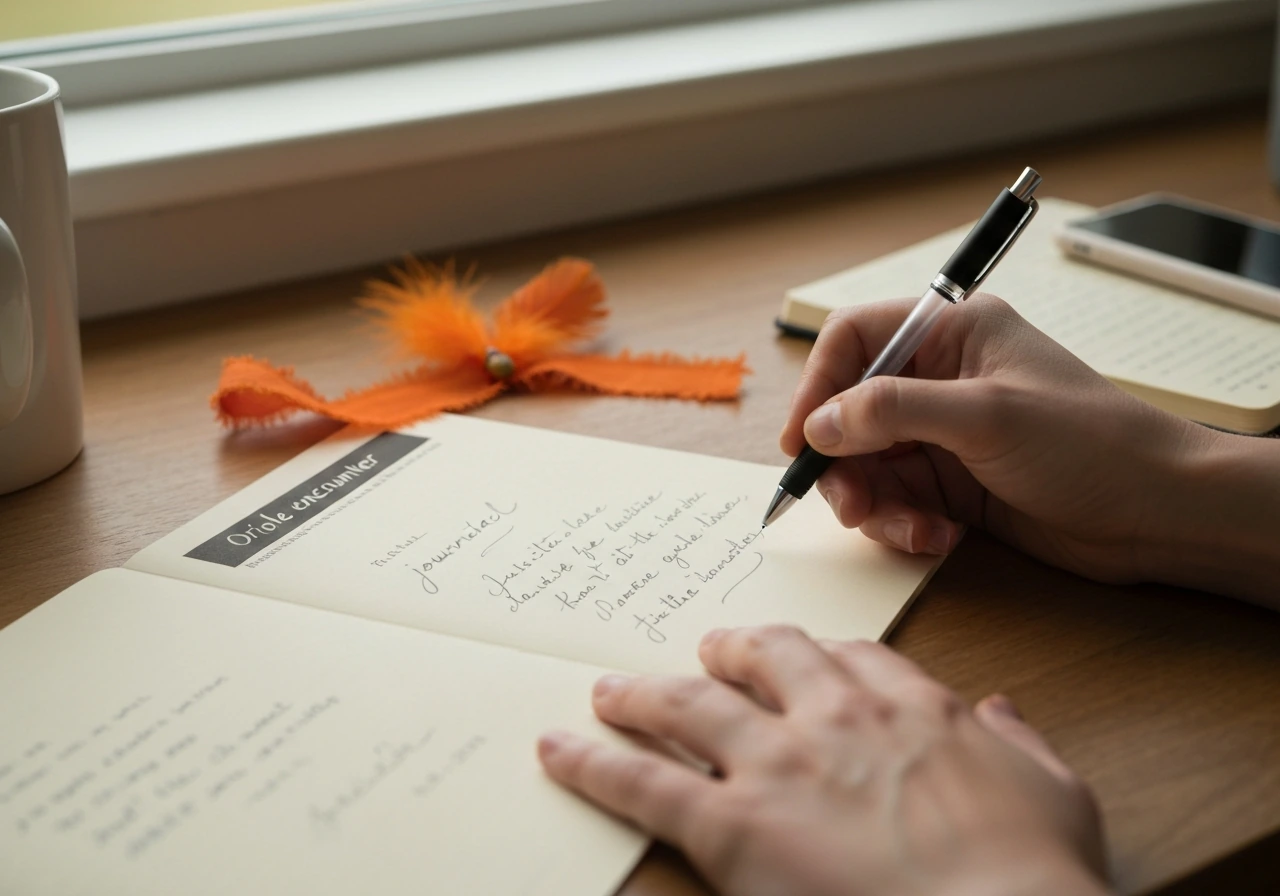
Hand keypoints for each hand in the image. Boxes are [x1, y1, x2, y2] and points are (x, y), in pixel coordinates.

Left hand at [539, 626, 1108, 895]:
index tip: (805, 661)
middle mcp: (835, 719)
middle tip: (707, 654)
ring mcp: (779, 766)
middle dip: (731, 651)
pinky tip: (560, 750)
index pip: (852, 659)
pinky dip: (594, 763)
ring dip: (645, 694)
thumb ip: (1021, 742)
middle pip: (766, 658)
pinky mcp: (732, 825)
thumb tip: (1002, 710)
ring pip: (691, 705)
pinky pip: (646, 783)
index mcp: (913, 707)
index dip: (820, 658)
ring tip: (612, 690)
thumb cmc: (1038, 876)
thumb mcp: (1054, 793)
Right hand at [781, 294, 1279, 600]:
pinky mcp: (953, 484)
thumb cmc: (1089, 444)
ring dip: (875, 504)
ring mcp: (945, 435)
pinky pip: (897, 501)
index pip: (854, 340)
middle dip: (844, 463)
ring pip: (867, 465)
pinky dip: (904, 525)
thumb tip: (819, 425)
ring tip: (910, 530)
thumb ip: (893, 411)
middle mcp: (940, 379)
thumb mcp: (985, 416)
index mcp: (951, 334)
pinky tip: (939, 539)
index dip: (817, 386)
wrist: (1158, 514)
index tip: (801, 442)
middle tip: (851, 505)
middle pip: (849, 412)